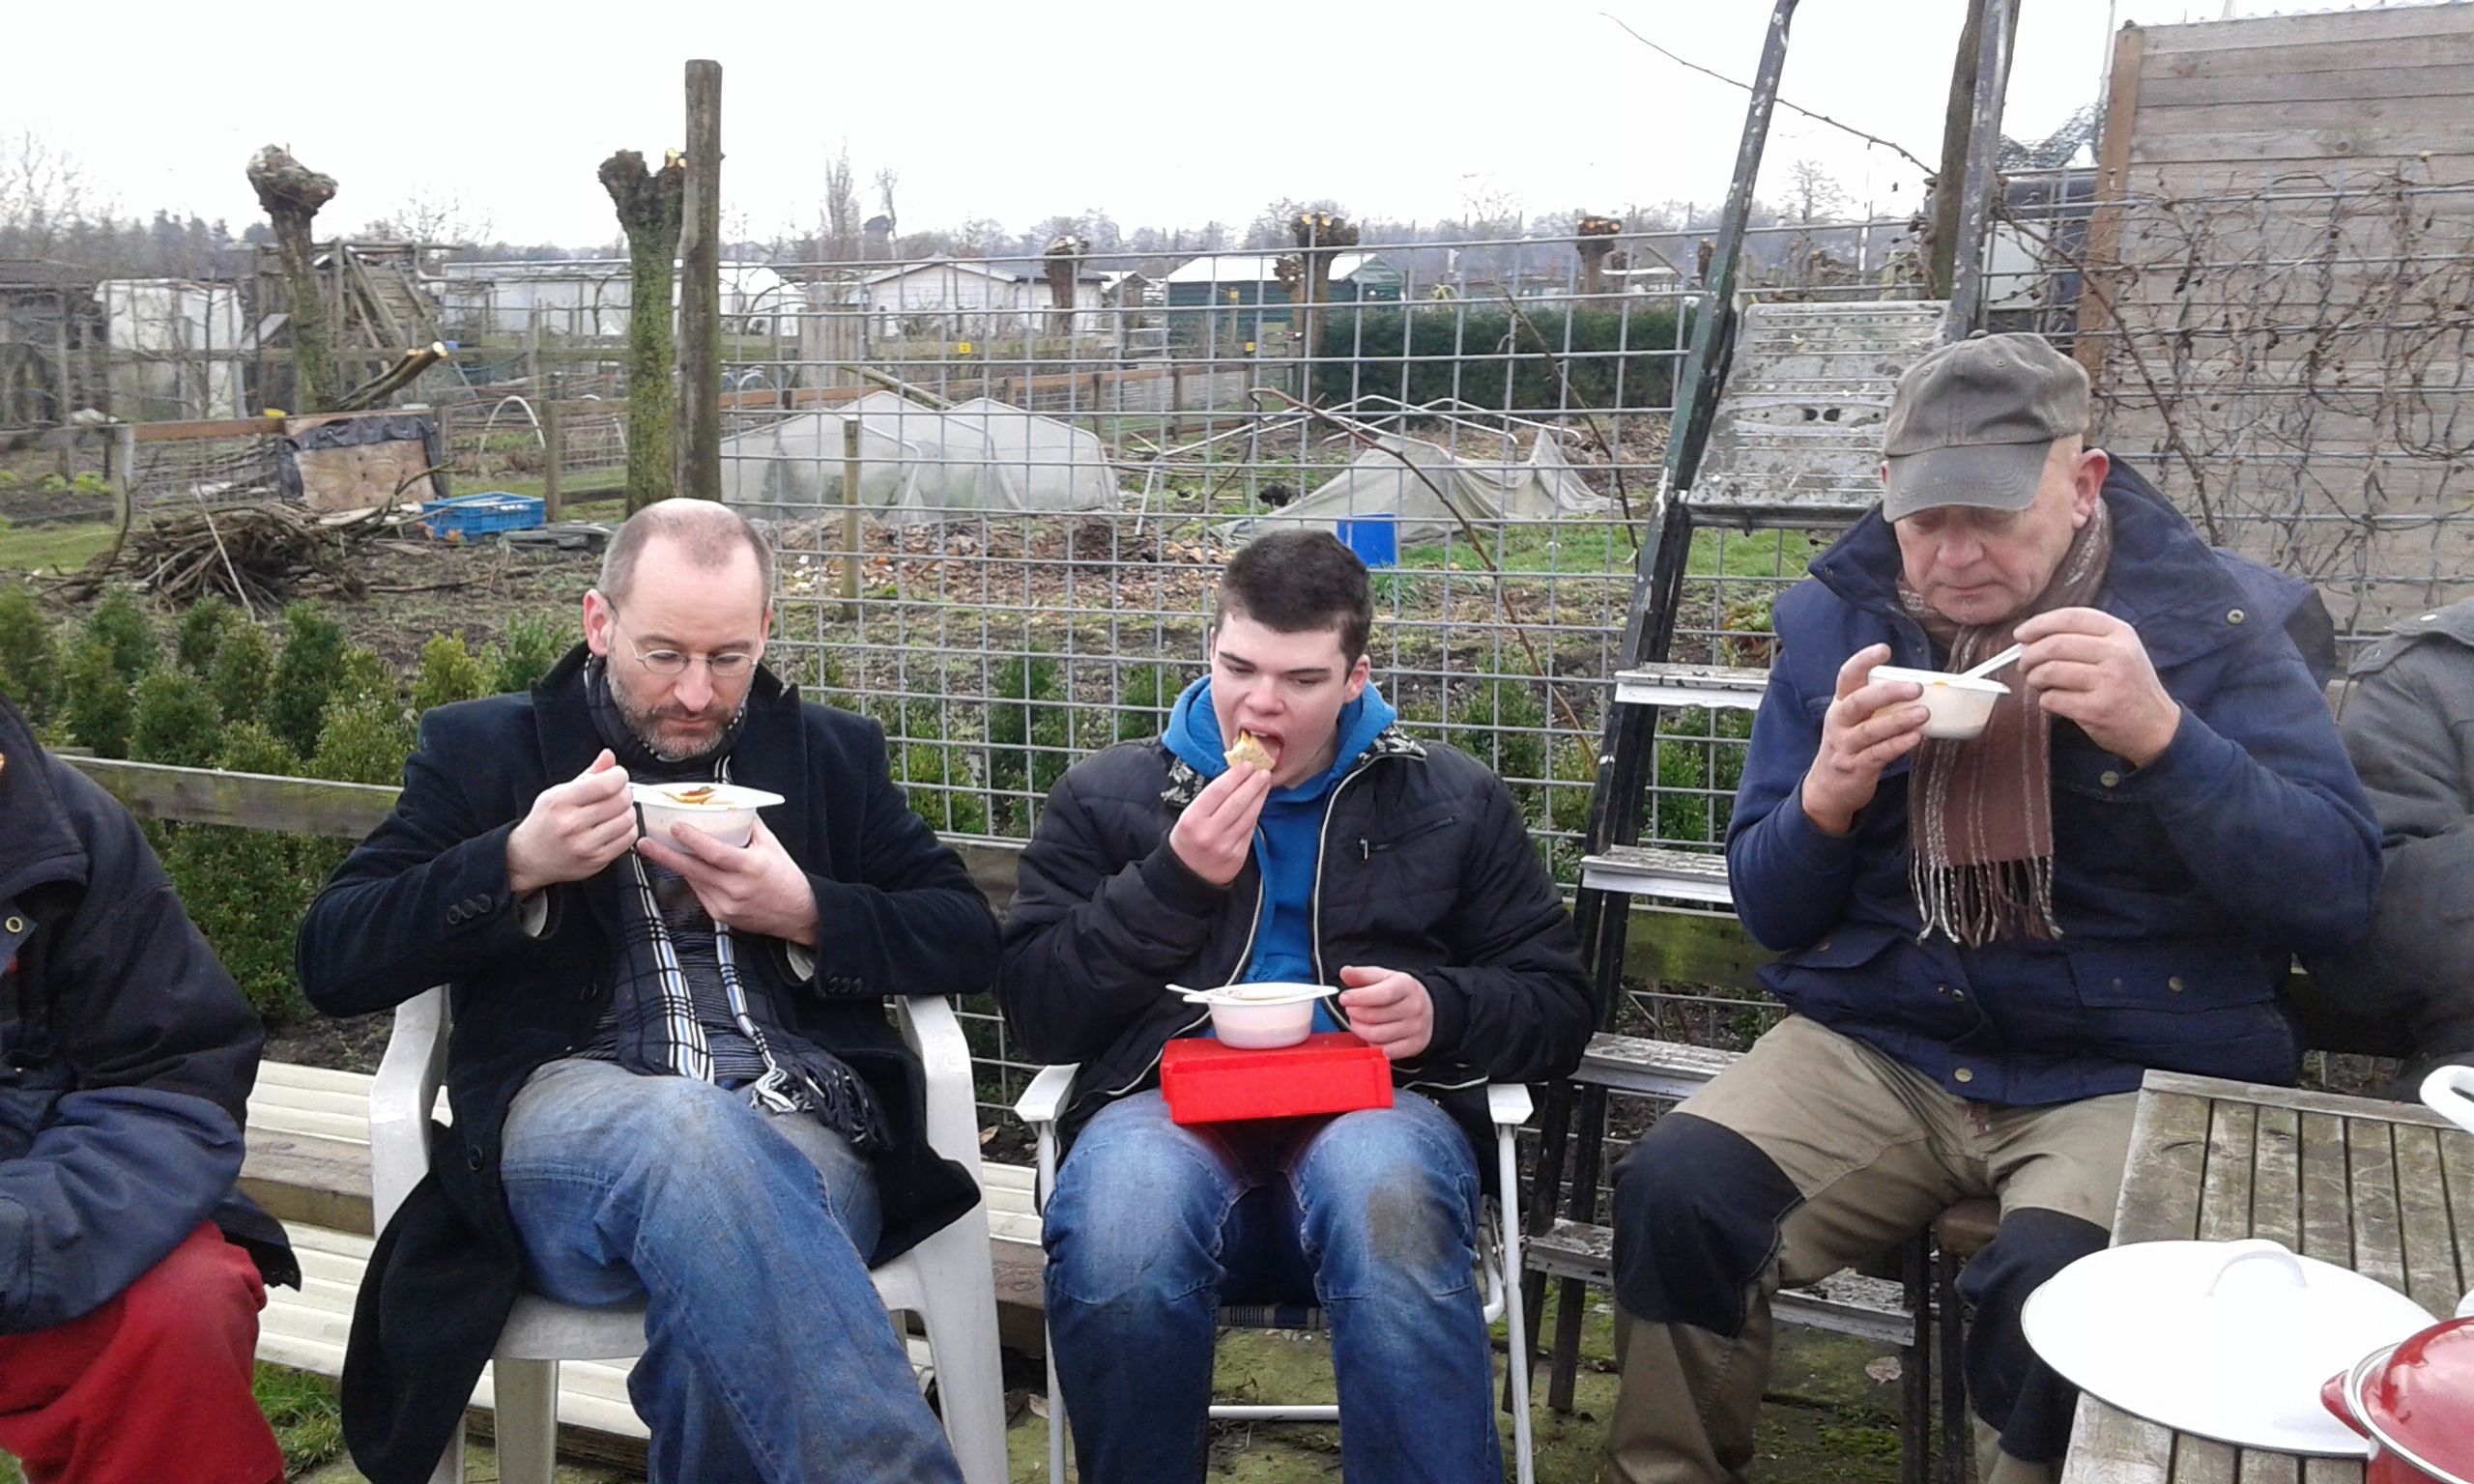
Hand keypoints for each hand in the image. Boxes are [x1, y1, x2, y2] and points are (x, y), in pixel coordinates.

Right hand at [506, 749, 635, 896]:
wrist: (528, 858)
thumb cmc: (544, 822)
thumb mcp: (557, 793)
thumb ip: (588, 774)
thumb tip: (608, 756)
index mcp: (560, 802)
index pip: (605, 784)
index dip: (619, 776)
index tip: (618, 775)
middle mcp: (571, 824)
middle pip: (620, 801)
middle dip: (624, 792)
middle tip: (617, 792)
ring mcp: (585, 846)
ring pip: (627, 820)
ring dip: (627, 811)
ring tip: (616, 810)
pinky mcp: (596, 861)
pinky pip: (627, 839)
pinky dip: (628, 829)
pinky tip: (616, 826)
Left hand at [634, 814, 820, 945]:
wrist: (798, 913)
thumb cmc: (786, 877)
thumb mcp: (771, 846)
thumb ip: (749, 825)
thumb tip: (730, 804)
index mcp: (750, 867)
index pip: (715, 853)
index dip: (692, 840)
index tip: (675, 827)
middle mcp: (736, 888)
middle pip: (693, 870)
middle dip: (665, 855)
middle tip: (645, 843)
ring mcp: (726, 905)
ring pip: (693, 881)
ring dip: (678, 865)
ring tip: (660, 850)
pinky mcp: (721, 916)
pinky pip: (700, 893)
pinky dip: (694, 879)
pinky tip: (692, 869)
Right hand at [1168, 763, 1272, 886]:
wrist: (1188, 876)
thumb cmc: (1187, 840)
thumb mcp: (1187, 818)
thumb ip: (1208, 801)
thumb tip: (1233, 779)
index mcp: (1192, 820)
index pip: (1218, 792)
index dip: (1235, 776)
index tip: (1246, 765)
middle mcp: (1209, 833)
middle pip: (1236, 803)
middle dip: (1252, 784)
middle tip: (1262, 772)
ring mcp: (1226, 846)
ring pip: (1248, 816)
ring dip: (1259, 796)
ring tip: (1264, 783)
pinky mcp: (1238, 856)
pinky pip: (1249, 830)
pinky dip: (1256, 813)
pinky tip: (1259, 802)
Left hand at [1339, 965, 1434, 1059]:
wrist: (1428, 1009)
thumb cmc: (1400, 992)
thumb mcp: (1383, 977)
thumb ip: (1362, 975)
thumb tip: (1345, 972)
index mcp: (1406, 986)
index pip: (1382, 994)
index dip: (1359, 997)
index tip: (1344, 998)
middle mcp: (1414, 1007)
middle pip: (1374, 1016)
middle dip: (1355, 1014)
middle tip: (1351, 1010)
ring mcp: (1415, 1029)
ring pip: (1376, 1035)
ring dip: (1359, 1029)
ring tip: (1358, 1022)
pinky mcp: (1413, 1046)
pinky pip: (1384, 1051)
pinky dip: (1371, 1044)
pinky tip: (1370, 1035)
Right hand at [1800, 643, 1929, 835]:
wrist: (1827, 789)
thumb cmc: (1849, 747)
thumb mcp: (1853, 721)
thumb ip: (1877, 705)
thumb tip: (1921, 687)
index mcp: (1840, 705)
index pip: (1847, 677)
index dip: (1863, 661)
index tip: (1884, 649)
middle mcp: (1839, 723)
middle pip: (1858, 702)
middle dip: (1887, 693)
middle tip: (1916, 687)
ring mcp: (1845, 747)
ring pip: (1870, 730)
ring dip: (1899, 720)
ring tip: (1924, 713)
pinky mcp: (1855, 768)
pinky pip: (1878, 754)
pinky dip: (1898, 745)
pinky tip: (1915, 738)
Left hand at [2015, 607, 2180, 766]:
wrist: (2156, 726)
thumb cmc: (2129, 685)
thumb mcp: (2120, 650)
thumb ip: (2083, 638)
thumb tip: (2031, 637)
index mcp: (2121, 633)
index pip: (2070, 617)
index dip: (2038, 624)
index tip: (2021, 634)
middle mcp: (2117, 654)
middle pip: (2054, 644)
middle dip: (2029, 655)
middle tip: (2024, 664)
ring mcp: (2108, 682)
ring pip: (2049, 671)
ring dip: (2034, 678)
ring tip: (2037, 682)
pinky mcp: (2096, 709)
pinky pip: (2052, 699)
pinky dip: (2045, 700)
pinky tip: (2053, 701)